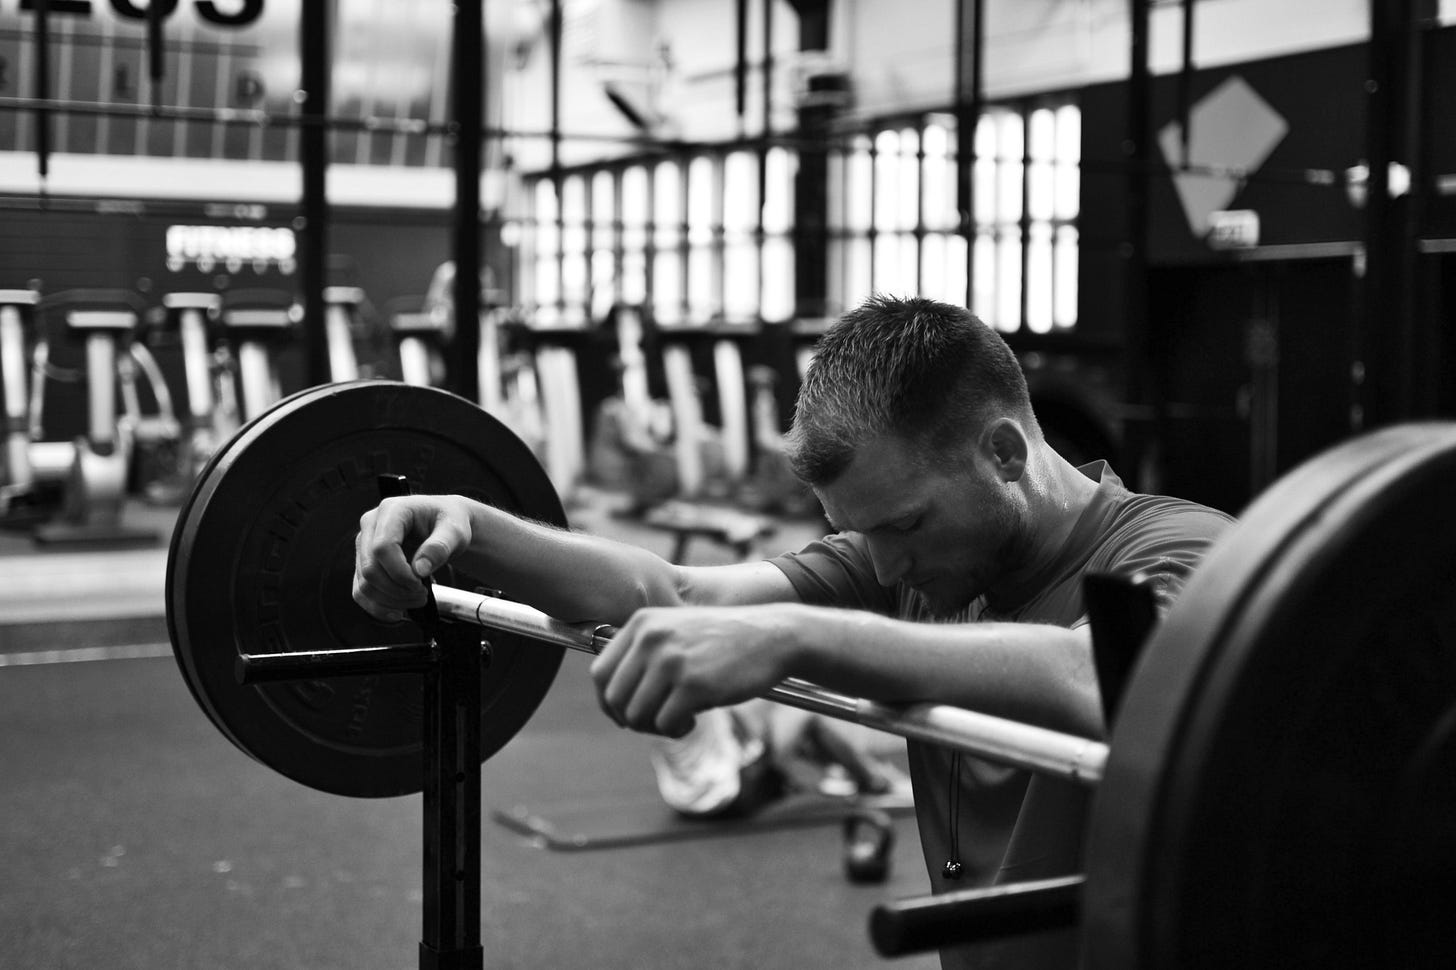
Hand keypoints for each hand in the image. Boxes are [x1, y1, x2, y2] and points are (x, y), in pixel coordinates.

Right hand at [353, 495, 474, 621]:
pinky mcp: (364, 562)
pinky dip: (378, 606)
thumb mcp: (455, 531)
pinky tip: (398, 611)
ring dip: (390, 600)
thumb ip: (440, 547)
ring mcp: (365, 545)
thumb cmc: (449, 522)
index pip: (382, 547)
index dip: (400, 572)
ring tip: (416, 599)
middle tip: (422, 595)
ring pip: (364, 584)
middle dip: (397, 589)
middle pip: (370, 568)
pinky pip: (361, 591)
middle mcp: (371, 525)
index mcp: (392, 510)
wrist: (445, 524)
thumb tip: (420, 569)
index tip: (420, 583)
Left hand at [589, 603, 802, 736]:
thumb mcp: (675, 632)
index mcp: (642, 623)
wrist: (773, 636)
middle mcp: (652, 638)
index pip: (599, 673)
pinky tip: (693, 721)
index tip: (626, 715)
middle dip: (632, 719)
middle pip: (615, 699)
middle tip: (657, 721)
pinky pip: (666, 723)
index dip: (608, 703)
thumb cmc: (724, 641)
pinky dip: (676, 730)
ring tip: (678, 720)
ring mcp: (672, 660)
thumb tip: (609, 699)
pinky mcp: (694, 684)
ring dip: (655, 727)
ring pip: (637, 715)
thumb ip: (642, 654)